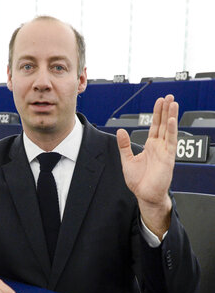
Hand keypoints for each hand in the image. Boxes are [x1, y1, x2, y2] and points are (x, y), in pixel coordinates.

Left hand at [116, 94, 177, 236]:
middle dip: (165, 110)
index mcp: (150, 147)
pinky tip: (171, 120)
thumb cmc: (138, 182)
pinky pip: (171, 142)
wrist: (145, 195)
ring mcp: (164, 151)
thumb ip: (124, 146)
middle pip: (163, 124)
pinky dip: (171, 131)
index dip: (157, 114)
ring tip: (173, 103)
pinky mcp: (168, 158)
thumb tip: (120, 131)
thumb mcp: (127, 160)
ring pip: (169, 130)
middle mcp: (159, 147)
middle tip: (169, 96)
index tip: (159, 101)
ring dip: (171, 116)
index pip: (155, 126)